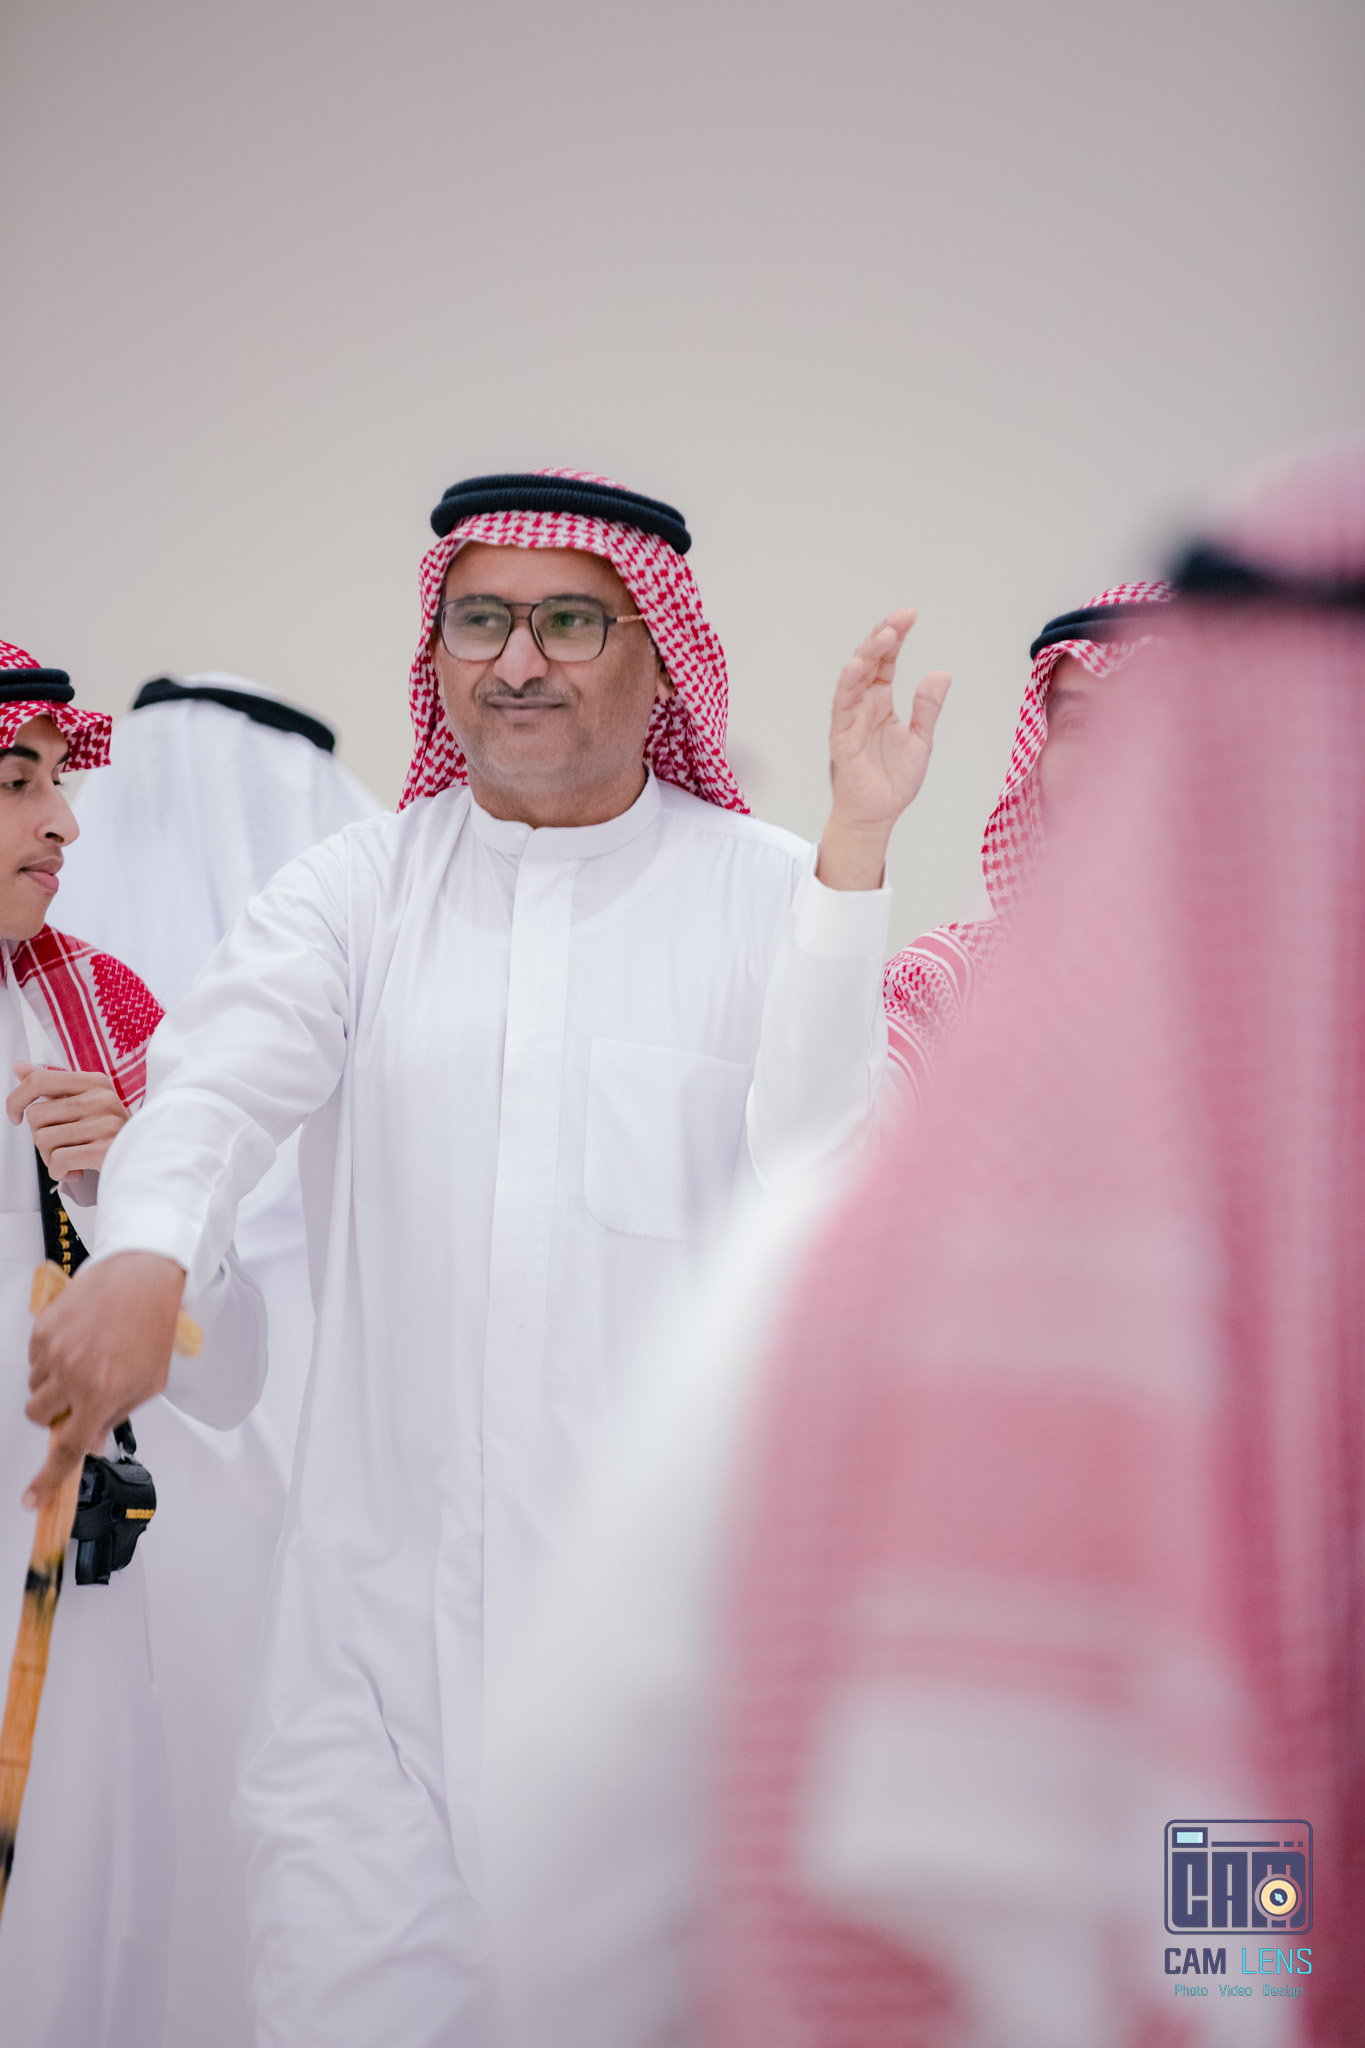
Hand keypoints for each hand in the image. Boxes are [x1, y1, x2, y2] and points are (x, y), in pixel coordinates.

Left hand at [8, 1061, 129, 1177]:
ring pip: (43, 1140)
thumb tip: (20, 1067)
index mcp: (95, 1082)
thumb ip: (52, 1085)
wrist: (145, 1159)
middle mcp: (101, 1098)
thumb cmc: (111, 1132)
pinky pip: (58, 1160)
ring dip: (50, 1157)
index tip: (15, 1116)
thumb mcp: (85, 1102)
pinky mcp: (105, 1150)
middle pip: (36, 1115)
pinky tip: (73, 1170)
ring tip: (71, 1158)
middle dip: (41, 1136)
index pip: (39, 1081)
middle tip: (62, 1144)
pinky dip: (59, 1171)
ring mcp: (105, 1123)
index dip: (16, 1099)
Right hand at [24, 1252, 185, 1505]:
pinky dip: (51, 1359)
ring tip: (87, 1360)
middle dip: (57, 1414)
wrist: (143, 1278)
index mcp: (101, 1394)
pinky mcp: (43, 1330)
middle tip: (80, 1396)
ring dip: (54, 1385)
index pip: (67, 1449)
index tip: (31, 1498)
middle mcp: (72, 1375)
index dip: (47, 1479)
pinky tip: (79, 1342)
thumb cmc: (152, 1327)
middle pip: (40, 1417)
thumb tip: (94, 1444)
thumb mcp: (148, 1384)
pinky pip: (35, 1359)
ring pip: (36, 1389)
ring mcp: (54, 1351)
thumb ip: (116, 1417)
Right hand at [817, 610, 951, 889]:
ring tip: (884, 636)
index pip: (886, 662)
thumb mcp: (920, 738)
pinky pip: (842, 707)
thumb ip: (927, 707)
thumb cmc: (893, 780)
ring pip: (854, 679)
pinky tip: (857, 667)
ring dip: (866, 655)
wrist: (879, 815)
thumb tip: (941, 674)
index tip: (910, 616)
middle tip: (900, 619)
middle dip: (882, 638)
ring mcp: (850, 719)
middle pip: (869, 662)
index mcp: (881, 702)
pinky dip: (848, 686)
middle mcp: (863, 705)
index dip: (896, 638)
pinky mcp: (841, 738)